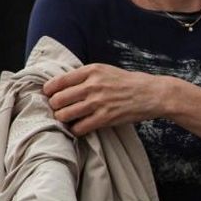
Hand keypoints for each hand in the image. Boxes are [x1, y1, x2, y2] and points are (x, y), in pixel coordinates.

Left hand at [44, 64, 171, 136]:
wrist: (152, 93)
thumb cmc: (126, 82)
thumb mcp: (104, 70)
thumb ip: (83, 76)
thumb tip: (59, 84)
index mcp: (90, 71)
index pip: (57, 82)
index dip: (48, 91)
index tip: (49, 96)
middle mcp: (92, 86)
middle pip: (57, 100)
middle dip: (54, 107)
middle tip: (58, 109)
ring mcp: (98, 103)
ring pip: (64, 115)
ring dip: (62, 119)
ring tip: (67, 119)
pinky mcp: (105, 118)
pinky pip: (79, 128)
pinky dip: (75, 130)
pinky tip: (78, 127)